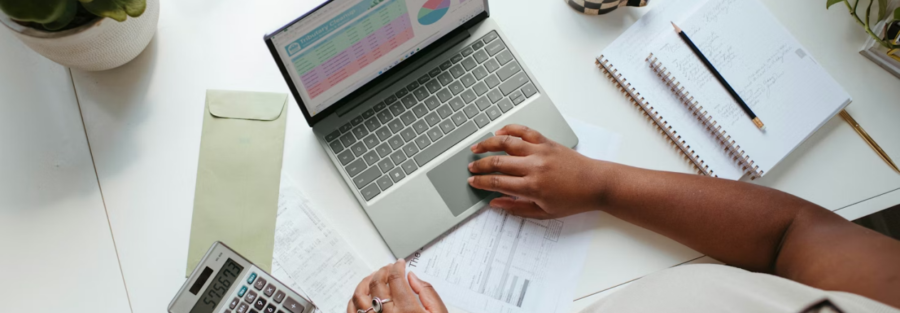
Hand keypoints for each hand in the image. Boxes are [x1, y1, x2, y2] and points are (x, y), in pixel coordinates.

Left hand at [347, 260, 447, 312]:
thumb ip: (427, 293)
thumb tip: (412, 277)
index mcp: (407, 310)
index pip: (396, 278)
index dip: (397, 267)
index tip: (400, 264)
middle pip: (377, 283)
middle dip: (382, 271)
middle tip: (388, 268)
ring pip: (359, 296)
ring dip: (365, 282)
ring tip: (373, 278)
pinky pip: (352, 312)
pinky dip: (354, 300)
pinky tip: (361, 296)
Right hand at [467, 124, 606, 218]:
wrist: (596, 184)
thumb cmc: (573, 200)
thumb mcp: (544, 213)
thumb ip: (517, 208)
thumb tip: (495, 203)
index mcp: (532, 187)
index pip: (497, 182)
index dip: (481, 182)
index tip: (472, 182)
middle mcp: (534, 166)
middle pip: (497, 162)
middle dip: (480, 165)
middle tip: (471, 168)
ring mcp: (540, 151)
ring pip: (506, 143)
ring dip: (488, 144)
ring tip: (476, 147)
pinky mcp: (547, 142)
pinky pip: (524, 131)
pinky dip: (510, 129)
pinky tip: (499, 132)